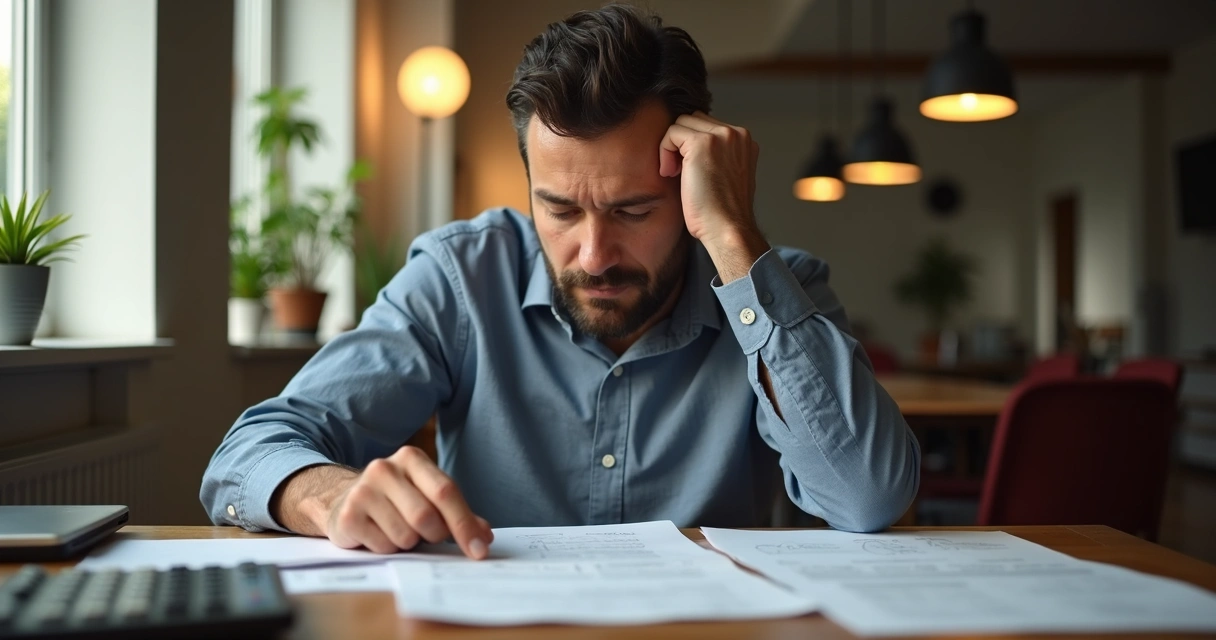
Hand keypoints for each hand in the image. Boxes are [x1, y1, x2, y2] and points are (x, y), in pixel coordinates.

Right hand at [323, 446, 493, 558]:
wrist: (343, 499)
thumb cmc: (395, 500)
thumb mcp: (427, 496)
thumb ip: (458, 513)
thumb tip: (484, 536)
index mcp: (412, 458)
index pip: (445, 492)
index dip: (465, 524)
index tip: (479, 549)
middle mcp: (385, 469)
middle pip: (425, 516)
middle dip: (434, 534)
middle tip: (429, 535)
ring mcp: (363, 491)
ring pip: (405, 535)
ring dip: (409, 543)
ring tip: (398, 530)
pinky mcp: (348, 515)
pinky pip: (383, 546)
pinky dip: (389, 549)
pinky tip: (379, 534)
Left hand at [659, 112, 768, 281]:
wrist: (727, 229)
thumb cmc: (722, 212)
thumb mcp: (726, 175)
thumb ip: (717, 156)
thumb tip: (689, 148)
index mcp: (744, 140)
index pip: (707, 126)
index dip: (690, 146)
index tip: (689, 172)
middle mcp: (737, 134)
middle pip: (693, 120)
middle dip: (681, 143)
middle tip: (679, 172)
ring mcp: (721, 136)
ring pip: (681, 124)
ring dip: (672, 147)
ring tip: (675, 173)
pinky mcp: (702, 143)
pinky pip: (671, 133)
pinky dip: (664, 151)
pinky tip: (670, 173)